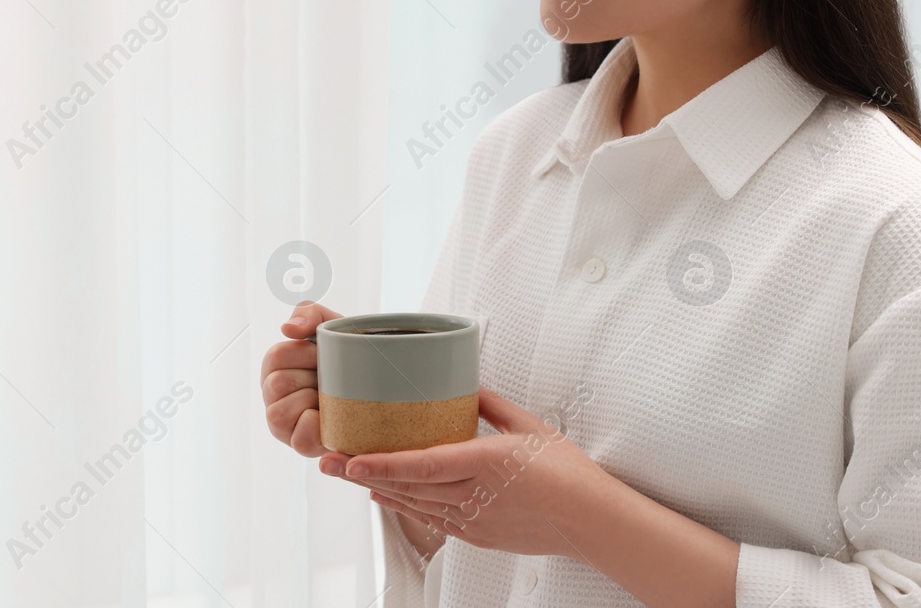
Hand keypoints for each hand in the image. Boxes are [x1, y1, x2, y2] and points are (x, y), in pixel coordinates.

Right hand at [260, 300, 341, 457]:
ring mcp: (284, 424)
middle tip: (332, 378)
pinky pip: (300, 440)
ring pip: (279, 413)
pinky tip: (332, 419)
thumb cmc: (351, 356)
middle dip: (312, 379)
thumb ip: (310, 313)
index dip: (305, 354)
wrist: (382, 383)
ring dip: (312, 402)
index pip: (276, 356)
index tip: (325, 355)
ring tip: (332, 398)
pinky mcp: (302, 446)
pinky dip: (316, 428)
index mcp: (277, 367)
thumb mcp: (334, 327)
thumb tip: (287, 328)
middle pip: (277, 384)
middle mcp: (273, 396)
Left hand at [318, 386, 613, 557]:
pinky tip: (385, 496)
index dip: (382, 462)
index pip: (422, 464)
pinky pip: (432, 520)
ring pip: (414, 505)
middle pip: (407, 486)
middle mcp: (474, 494)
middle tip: (329, 461)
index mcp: (486, 461)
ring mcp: (474, 519)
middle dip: (364, 473)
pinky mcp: (477, 534)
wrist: (591, 519)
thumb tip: (467, 386)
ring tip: (345, 475)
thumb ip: (492, 405)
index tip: (351, 456)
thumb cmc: (568, 471)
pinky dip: (404, 507)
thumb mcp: (530, 426)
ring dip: (378, 489)